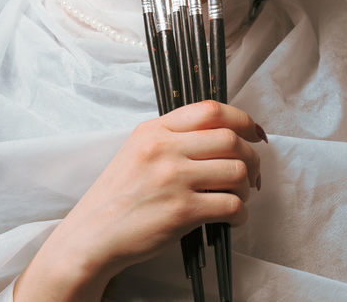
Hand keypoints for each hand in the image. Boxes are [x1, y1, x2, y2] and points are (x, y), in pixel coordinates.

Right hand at [16, 100, 266, 299]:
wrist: (91, 236)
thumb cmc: (117, 197)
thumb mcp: (137, 151)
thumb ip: (172, 139)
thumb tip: (223, 136)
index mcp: (154, 130)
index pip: (210, 110)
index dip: (242, 119)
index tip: (255, 133)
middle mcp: (164, 149)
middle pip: (230, 139)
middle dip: (251, 157)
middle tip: (253, 173)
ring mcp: (173, 179)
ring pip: (236, 171)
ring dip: (247, 187)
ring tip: (239, 197)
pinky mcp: (181, 211)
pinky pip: (231, 205)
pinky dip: (240, 214)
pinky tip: (233, 219)